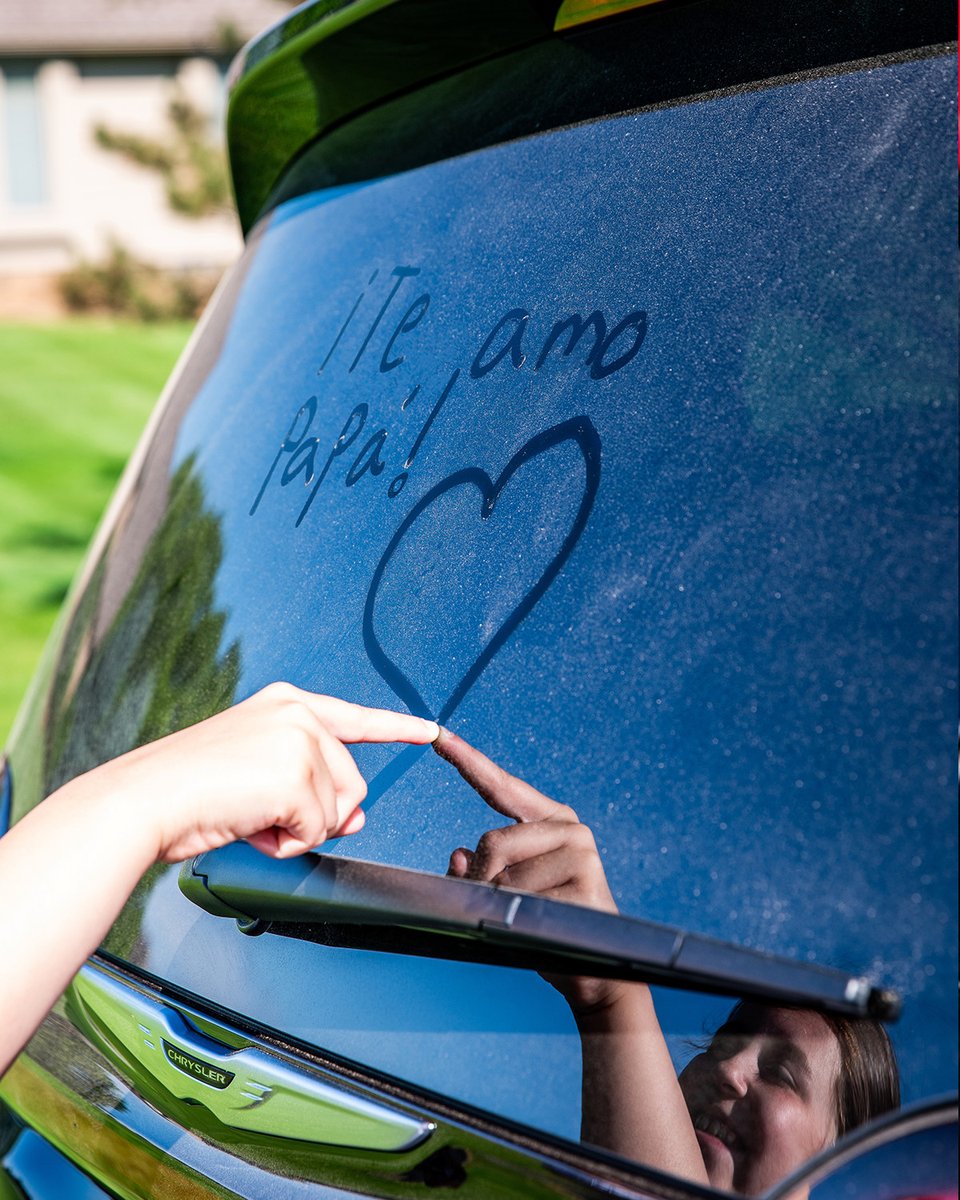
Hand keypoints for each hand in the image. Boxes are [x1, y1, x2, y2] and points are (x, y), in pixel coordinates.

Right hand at [98, 683, 439, 862]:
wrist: (145, 799)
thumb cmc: (188, 790)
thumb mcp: (259, 778)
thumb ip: (311, 788)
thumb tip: (356, 817)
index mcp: (286, 703)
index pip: (355, 716)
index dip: (396, 728)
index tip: (429, 729)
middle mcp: (299, 713)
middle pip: (352, 782)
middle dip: (319, 814)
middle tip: (264, 815)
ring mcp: (301, 741)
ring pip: (337, 811)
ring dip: (297, 830)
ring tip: (249, 816)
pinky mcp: (297, 775)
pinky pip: (317, 831)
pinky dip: (286, 843)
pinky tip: (249, 825)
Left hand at [433, 727, 621, 1013]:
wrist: (594, 976)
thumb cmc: (545, 929)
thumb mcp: (507, 894)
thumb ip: (480, 870)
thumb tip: (457, 856)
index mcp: (552, 821)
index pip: (502, 787)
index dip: (468, 761)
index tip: (438, 736)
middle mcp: (571, 830)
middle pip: (491, 841)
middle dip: (480, 880)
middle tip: (498, 908)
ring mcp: (582, 854)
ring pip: (502, 874)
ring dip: (496, 904)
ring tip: (523, 922)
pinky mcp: (585, 884)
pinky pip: (521, 899)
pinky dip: (515, 918)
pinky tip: (539, 928)